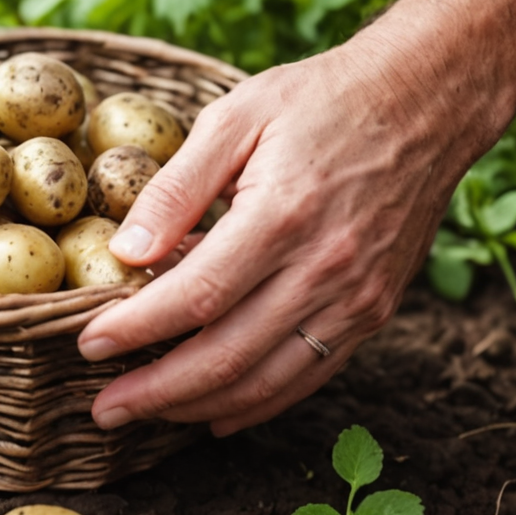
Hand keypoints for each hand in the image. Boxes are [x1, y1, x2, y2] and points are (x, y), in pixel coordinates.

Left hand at [74, 34, 488, 435]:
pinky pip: (310, 374)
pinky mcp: (375, 310)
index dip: (136, 329)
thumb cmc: (322, 100)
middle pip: (228, 355)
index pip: (196, 296)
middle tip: (103, 409)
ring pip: (268, 380)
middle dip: (156, 392)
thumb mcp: (237, 117)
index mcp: (283, 216)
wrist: (427, 100)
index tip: (88, 343)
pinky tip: (214, 414)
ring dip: (199, 407)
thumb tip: (125, 251)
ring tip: (142, 414)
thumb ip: (178, 188)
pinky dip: (258, 404)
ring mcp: (357, 297)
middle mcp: (325, 269)